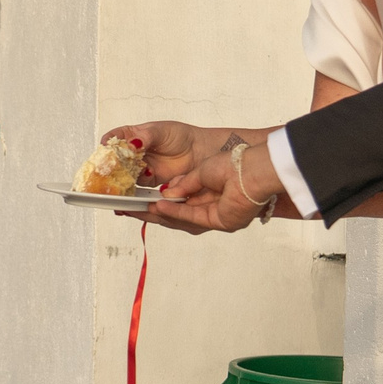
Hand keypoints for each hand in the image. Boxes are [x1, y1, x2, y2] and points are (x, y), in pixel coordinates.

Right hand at [98, 121, 222, 186]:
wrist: (200, 152)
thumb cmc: (181, 137)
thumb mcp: (161, 131)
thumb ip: (145, 137)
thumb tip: (132, 143)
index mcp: (132, 136)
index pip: (113, 139)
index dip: (107, 146)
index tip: (104, 150)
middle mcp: (132, 154)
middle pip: (114, 162)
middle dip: (108, 169)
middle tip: (106, 174)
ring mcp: (139, 169)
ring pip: (123, 177)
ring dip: (119, 183)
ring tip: (116, 187)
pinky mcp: (149, 183)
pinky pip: (137, 189)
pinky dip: (132, 192)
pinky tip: (129, 195)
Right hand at [138, 140, 277, 234]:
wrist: (254, 167)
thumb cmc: (234, 162)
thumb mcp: (200, 171)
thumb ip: (183, 184)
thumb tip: (166, 193)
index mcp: (209, 194)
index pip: (178, 202)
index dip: (157, 202)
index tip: (137, 200)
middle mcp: (213, 208)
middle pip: (176, 215)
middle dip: (151, 212)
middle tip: (128, 208)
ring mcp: (217, 217)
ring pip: (181, 220)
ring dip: (160, 214)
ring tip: (138, 208)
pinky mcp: (221, 222)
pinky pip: (191, 219)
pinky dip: (174, 213)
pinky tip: (157, 207)